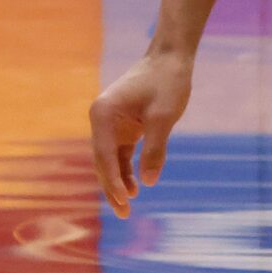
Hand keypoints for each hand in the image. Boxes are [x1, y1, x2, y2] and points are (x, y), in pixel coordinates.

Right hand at [88, 49, 192, 216]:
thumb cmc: (167, 82)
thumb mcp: (163, 117)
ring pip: (109, 160)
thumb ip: (154, 150)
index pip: (104, 154)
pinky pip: (120, 153)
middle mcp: (101, 119)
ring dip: (117, 182)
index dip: (112, 181)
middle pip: (102, 160)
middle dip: (111, 187)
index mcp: (103, 113)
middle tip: (124, 214)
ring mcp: (110, 123)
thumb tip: (148, 182)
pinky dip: (125, 170)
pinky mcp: (123, 126)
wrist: (170, 59)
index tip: (124, 202)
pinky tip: (135, 187)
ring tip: (128, 206)